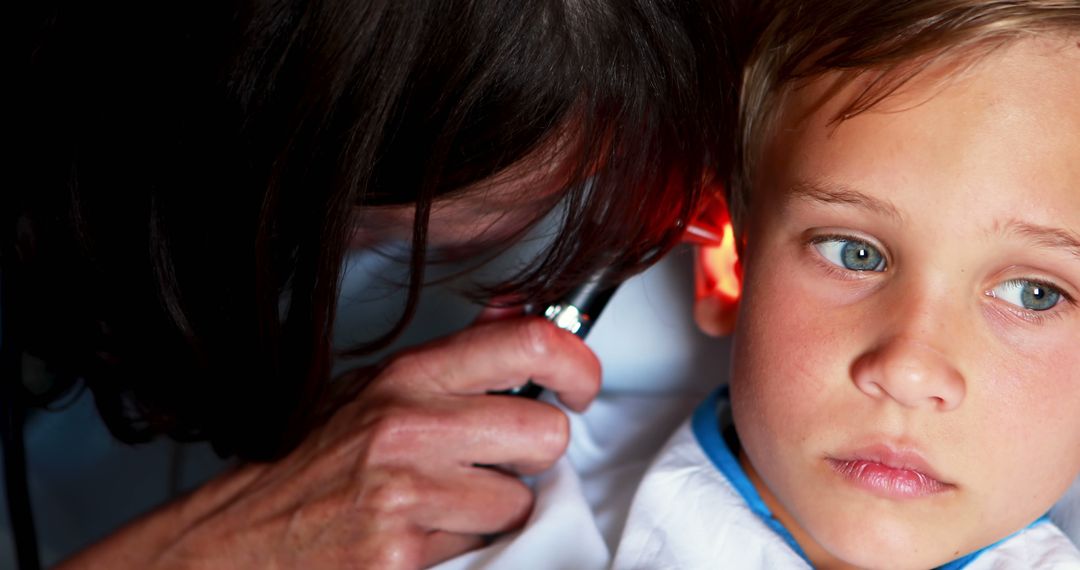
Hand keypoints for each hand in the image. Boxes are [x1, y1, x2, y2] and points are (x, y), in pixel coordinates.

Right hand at [59, 316, 599, 568]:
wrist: (244, 538)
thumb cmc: (311, 467)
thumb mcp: (371, 392)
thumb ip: (448, 365)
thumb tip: (514, 319)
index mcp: (407, 377)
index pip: (527, 343)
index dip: (577, 364)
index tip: (581, 386)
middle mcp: (410, 425)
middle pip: (546, 432)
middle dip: (535, 455)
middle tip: (500, 461)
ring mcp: (408, 491)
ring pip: (519, 502)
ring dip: (493, 512)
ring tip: (442, 505)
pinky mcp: (405, 552)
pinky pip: (483, 548)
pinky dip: (463, 547)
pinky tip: (423, 535)